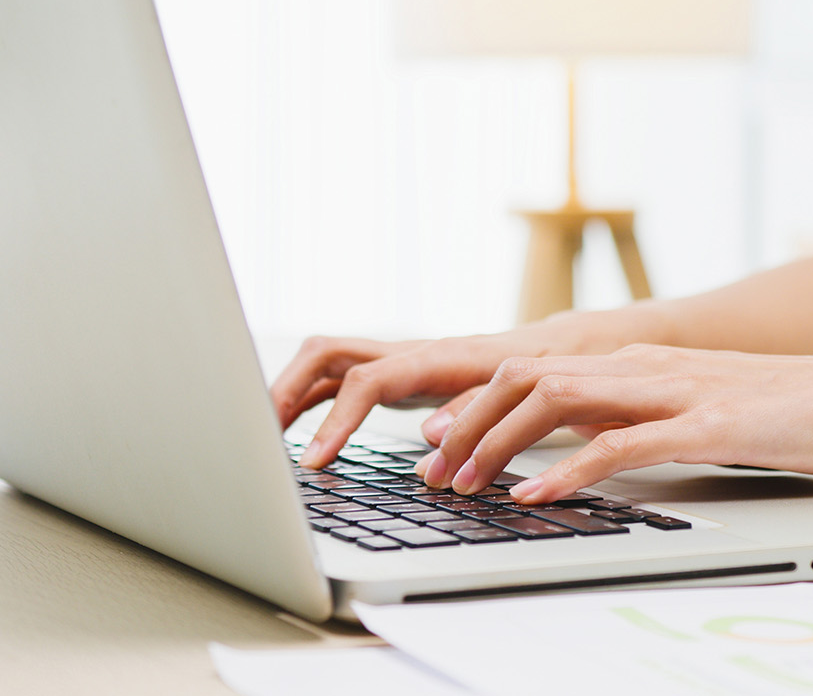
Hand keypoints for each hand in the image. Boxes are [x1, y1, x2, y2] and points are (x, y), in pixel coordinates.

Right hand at [270, 328, 590, 470]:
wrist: (551, 350)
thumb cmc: (540, 371)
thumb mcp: (521, 392)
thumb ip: (476, 411)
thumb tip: (430, 436)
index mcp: (434, 357)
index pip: (367, 382)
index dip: (336, 422)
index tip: (314, 461)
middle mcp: (406, 352)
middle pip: (325, 354)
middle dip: (285, 391)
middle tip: (261, 438)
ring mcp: (396, 360)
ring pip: (324, 362)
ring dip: (288, 392)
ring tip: (263, 436)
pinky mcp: (395, 374)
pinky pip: (338, 380)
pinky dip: (310, 400)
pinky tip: (297, 432)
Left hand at [424, 344, 812, 502]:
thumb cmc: (796, 411)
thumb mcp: (698, 409)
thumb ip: (640, 417)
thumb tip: (581, 442)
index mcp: (642, 363)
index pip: (534, 371)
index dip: (476, 404)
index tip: (437, 441)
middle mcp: (647, 368)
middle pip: (526, 378)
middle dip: (468, 423)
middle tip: (432, 470)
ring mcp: (675, 392)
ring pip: (557, 400)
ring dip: (500, 442)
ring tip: (466, 483)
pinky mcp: (708, 425)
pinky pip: (620, 444)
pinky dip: (567, 470)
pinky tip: (536, 496)